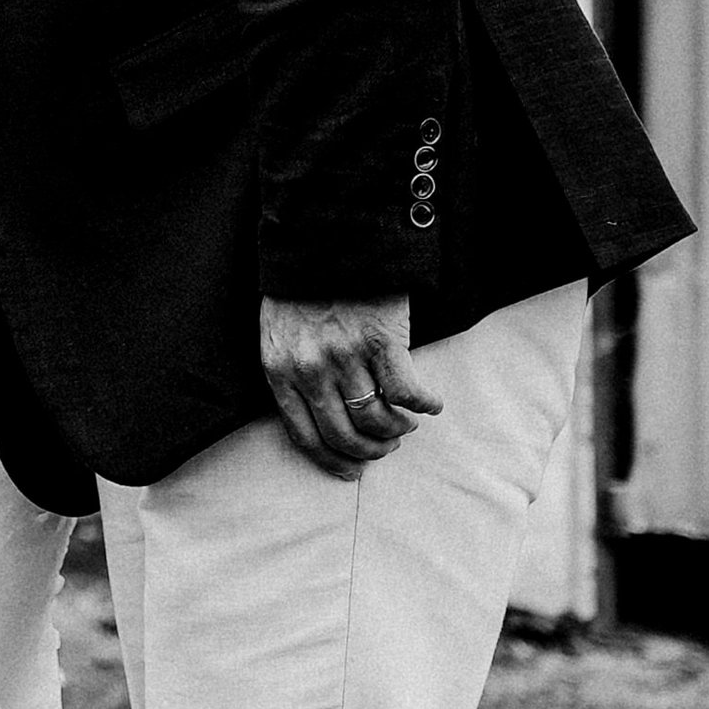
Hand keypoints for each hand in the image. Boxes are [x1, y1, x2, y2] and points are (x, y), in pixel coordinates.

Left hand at [258, 294, 442, 476]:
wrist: (325, 236)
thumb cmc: (301, 287)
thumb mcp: (277, 333)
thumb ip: (292, 374)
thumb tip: (321, 418)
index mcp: (279, 371)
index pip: (306, 436)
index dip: (333, 461)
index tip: (351, 472)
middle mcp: (310, 370)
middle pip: (345, 434)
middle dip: (370, 451)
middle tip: (386, 448)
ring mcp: (346, 356)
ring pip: (377, 418)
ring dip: (397, 430)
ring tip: (406, 424)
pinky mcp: (382, 340)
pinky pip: (407, 392)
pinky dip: (424, 405)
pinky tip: (431, 404)